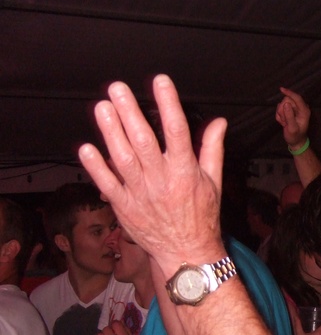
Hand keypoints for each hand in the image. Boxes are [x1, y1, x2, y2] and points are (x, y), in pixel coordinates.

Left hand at [78, 75, 227, 275]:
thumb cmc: (202, 216)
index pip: (177, 131)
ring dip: (110, 132)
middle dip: (130, 112)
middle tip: (117, 88)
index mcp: (185, 171)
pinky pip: (107, 184)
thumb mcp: (214, 181)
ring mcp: (140, 194)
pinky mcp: (124, 207)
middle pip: (143, 141)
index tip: (160, 81)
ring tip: (102, 107)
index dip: (168, 103)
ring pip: (122, 158)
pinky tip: (86, 148)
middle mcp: (161, 180)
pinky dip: (96, 167)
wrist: (187, 253)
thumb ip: (213, 148)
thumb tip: (219, 122)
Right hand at [275, 87, 310, 150]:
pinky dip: (280, 116)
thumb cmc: (295, 136)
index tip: (281, 89)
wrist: (295, 141)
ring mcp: (294, 109)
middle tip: (285, 121)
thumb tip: (286, 104)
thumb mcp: (292, 128)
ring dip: (281, 114)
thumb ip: (289, 116)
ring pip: (282, 104)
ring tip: (285, 123)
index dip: (289, 93)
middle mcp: (300, 108)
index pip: (297, 98)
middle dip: (283, 110)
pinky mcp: (289, 111)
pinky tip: (284, 123)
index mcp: (304, 111)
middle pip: (287, 100)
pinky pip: (280, 109)